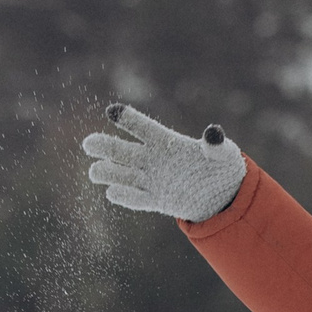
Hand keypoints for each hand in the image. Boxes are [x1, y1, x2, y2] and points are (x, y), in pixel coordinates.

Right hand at [82, 104, 247, 222]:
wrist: (221, 195)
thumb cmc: (221, 167)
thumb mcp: (223, 155)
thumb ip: (215, 145)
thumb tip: (213, 133)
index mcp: (167, 142)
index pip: (143, 128)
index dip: (129, 120)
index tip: (112, 111)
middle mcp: (154, 159)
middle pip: (123, 151)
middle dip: (105, 146)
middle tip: (89, 144)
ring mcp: (153, 180)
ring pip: (123, 175)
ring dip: (108, 172)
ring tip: (94, 172)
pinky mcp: (156, 200)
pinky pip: (136, 199)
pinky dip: (125, 197)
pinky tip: (112, 193)